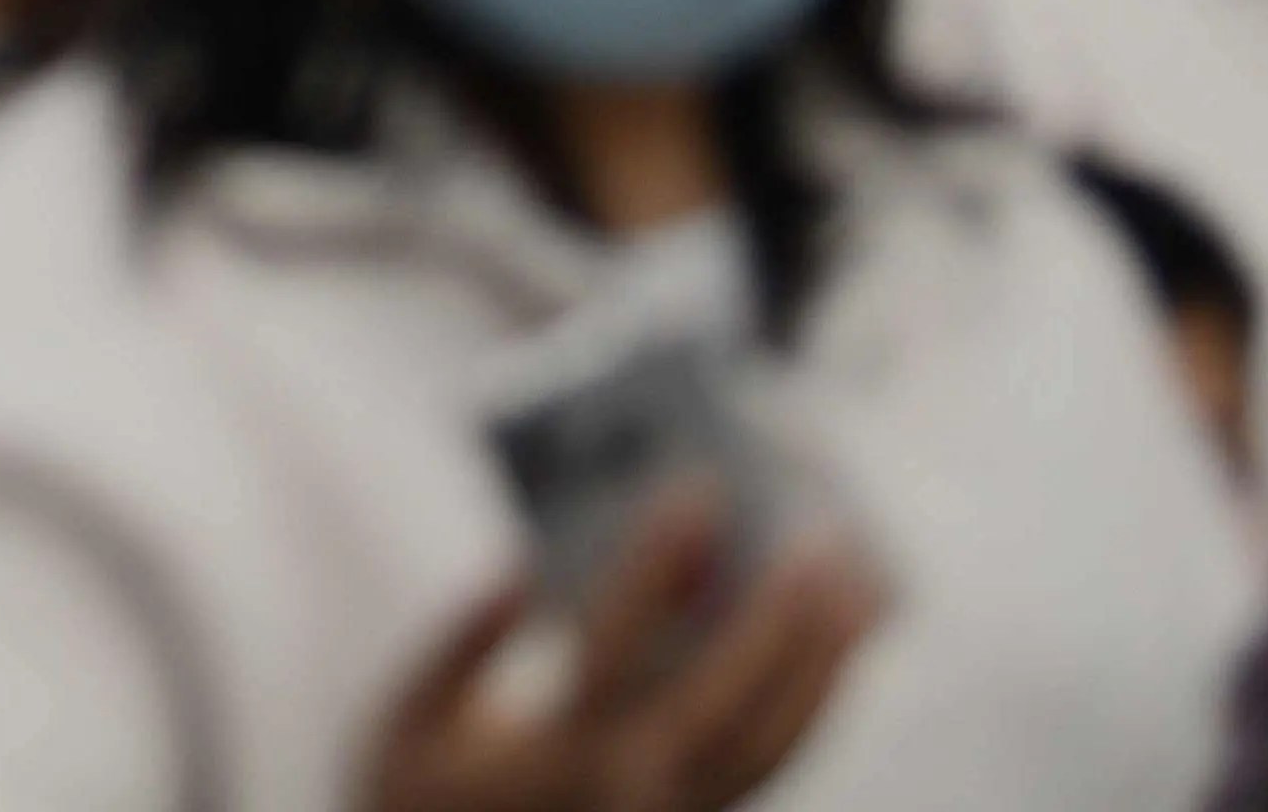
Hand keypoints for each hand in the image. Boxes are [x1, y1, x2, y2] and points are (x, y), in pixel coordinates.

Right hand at [356, 496, 874, 811]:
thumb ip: (458, 644)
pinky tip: (831, 640)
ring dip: (825, 665)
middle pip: (727, 706)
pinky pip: (770, 761)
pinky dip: (810, 700)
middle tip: (823, 536)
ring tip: (863, 584)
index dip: (661, 564)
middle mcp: (626, 796)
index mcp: (551, 760)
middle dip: (781, 619)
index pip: (618, 647)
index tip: (697, 488)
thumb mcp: (404, 721)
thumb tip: (522, 571)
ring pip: (772, 746)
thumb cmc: (419, 798)